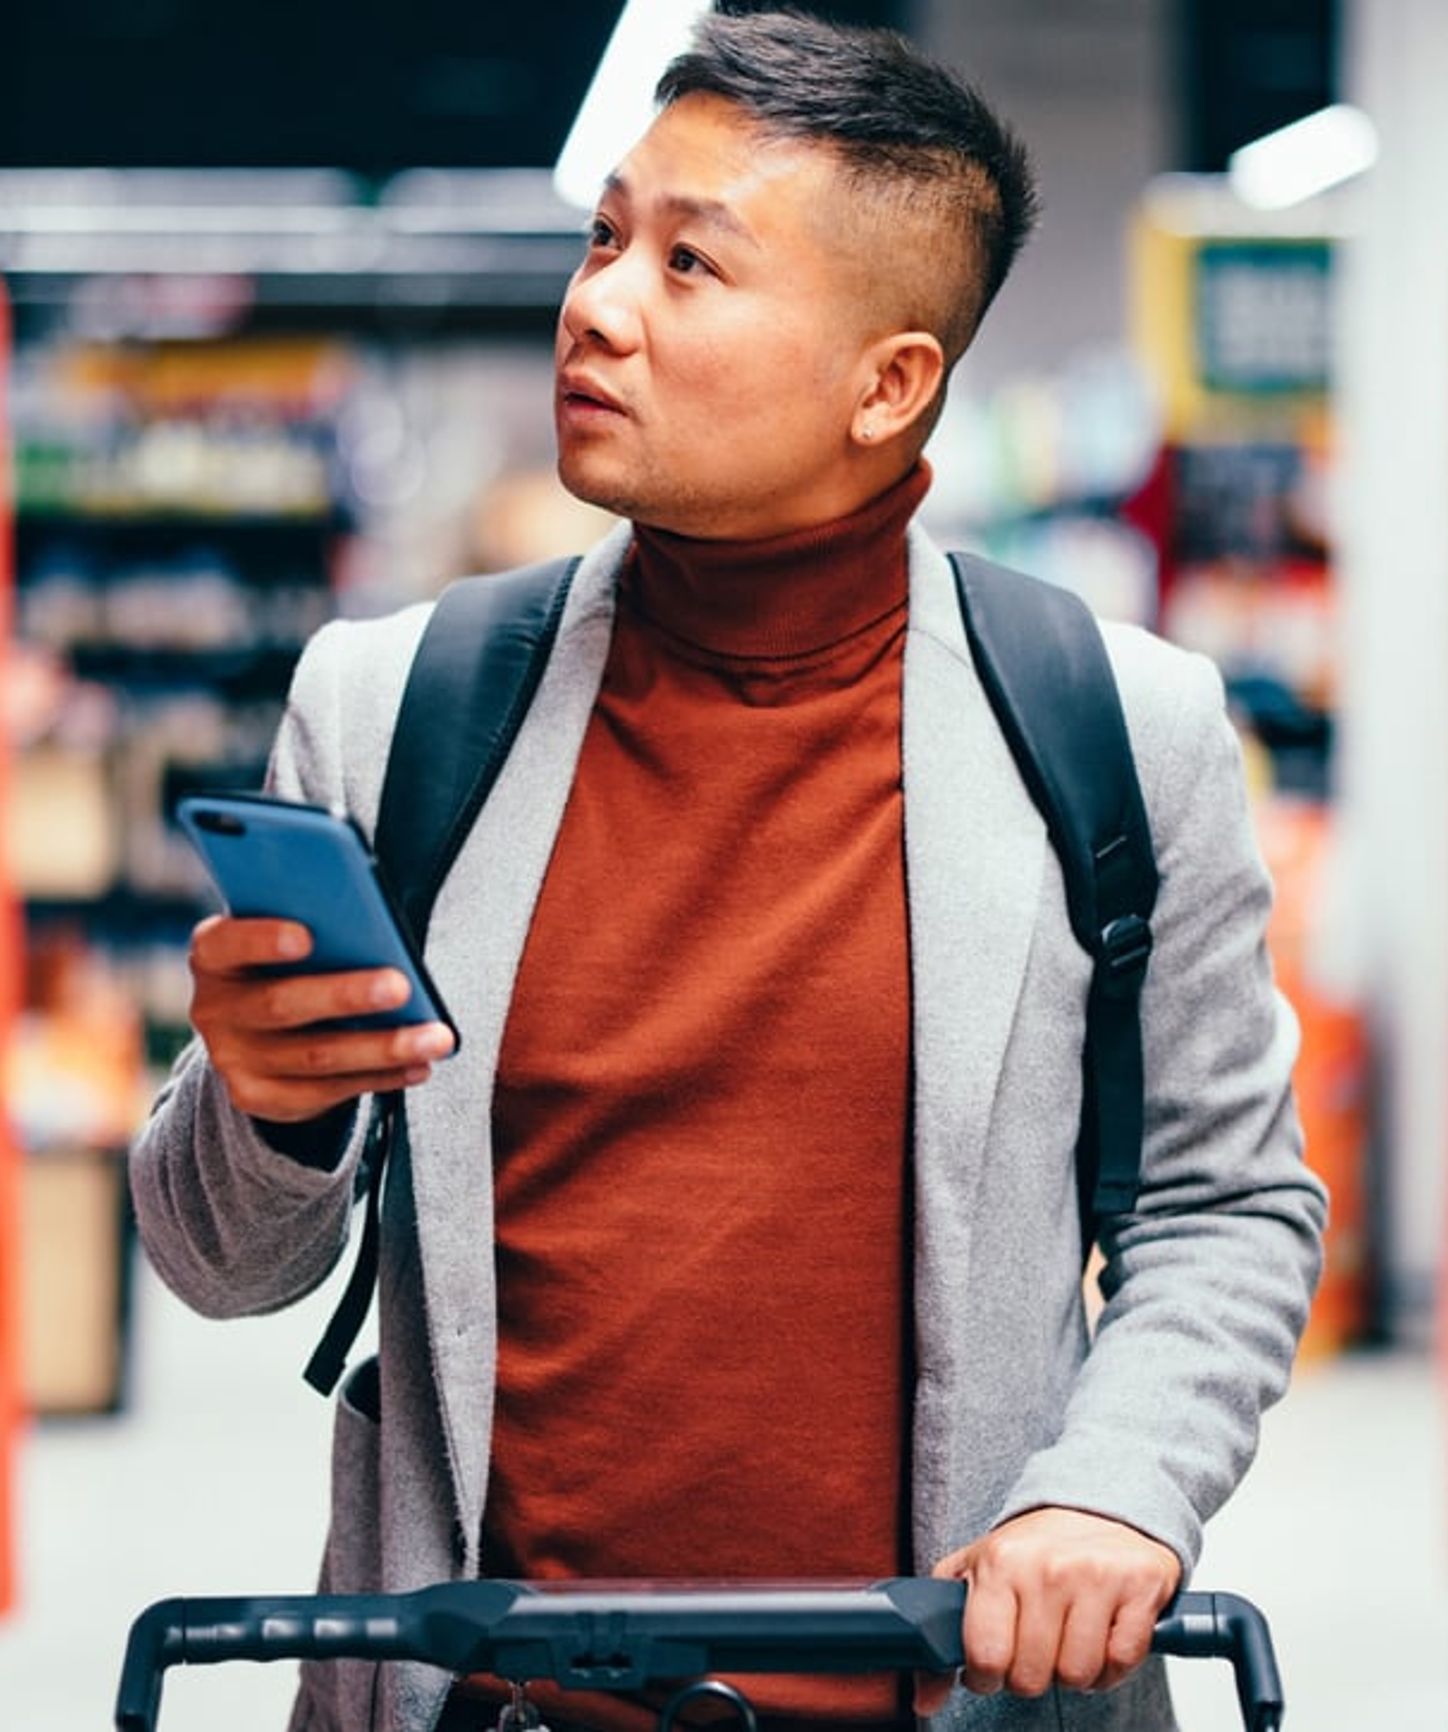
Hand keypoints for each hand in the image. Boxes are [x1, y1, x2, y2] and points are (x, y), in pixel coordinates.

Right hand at [188, 915, 455, 1122]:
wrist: (256, 1030)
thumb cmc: (289, 962)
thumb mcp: (286, 936)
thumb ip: (317, 926)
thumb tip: (378, 931)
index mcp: (214, 955)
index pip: (225, 943)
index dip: (262, 940)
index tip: (307, 935)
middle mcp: (213, 1009)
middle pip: (281, 1004)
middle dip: (346, 996)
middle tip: (401, 986)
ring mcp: (232, 1059)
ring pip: (317, 1056)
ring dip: (383, 1046)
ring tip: (436, 1037)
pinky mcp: (258, 1097)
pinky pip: (326, 1092)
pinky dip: (380, 1077)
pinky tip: (419, 1065)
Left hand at [914, 1507, 1181, 1713]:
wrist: (1096, 1506)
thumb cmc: (1030, 1551)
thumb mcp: (975, 1576)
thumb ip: (942, 1636)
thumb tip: (924, 1700)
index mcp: (1000, 1561)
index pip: (986, 1655)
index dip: (986, 1676)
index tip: (992, 1666)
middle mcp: (1047, 1567)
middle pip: (1032, 1677)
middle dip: (1031, 1674)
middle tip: (1035, 1644)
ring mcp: (1096, 1575)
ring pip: (1078, 1676)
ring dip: (1073, 1670)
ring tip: (1068, 1637)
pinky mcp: (1140, 1586)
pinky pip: (1121, 1663)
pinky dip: (1112, 1666)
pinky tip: (1101, 1635)